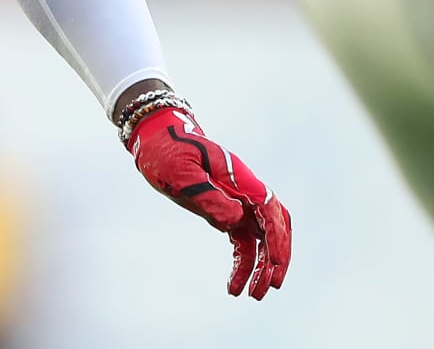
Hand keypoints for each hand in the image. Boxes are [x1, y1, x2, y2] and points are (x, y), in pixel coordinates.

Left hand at [128, 107, 291, 298]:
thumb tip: (235, 221)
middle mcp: (244, 189)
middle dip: (277, 257)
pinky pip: (242, 241)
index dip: (277, 238)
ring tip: (252, 295)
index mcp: (238, 177)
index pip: (269, 208)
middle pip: (274, 226)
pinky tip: (233, 285)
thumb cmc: (167, 151)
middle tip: (270, 286)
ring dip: (261, 266)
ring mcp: (237, 201)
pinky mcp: (226, 211)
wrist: (156, 138)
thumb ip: (208, 197)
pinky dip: (242, 263)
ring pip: (260, 238)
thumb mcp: (181, 173)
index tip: (275, 265)